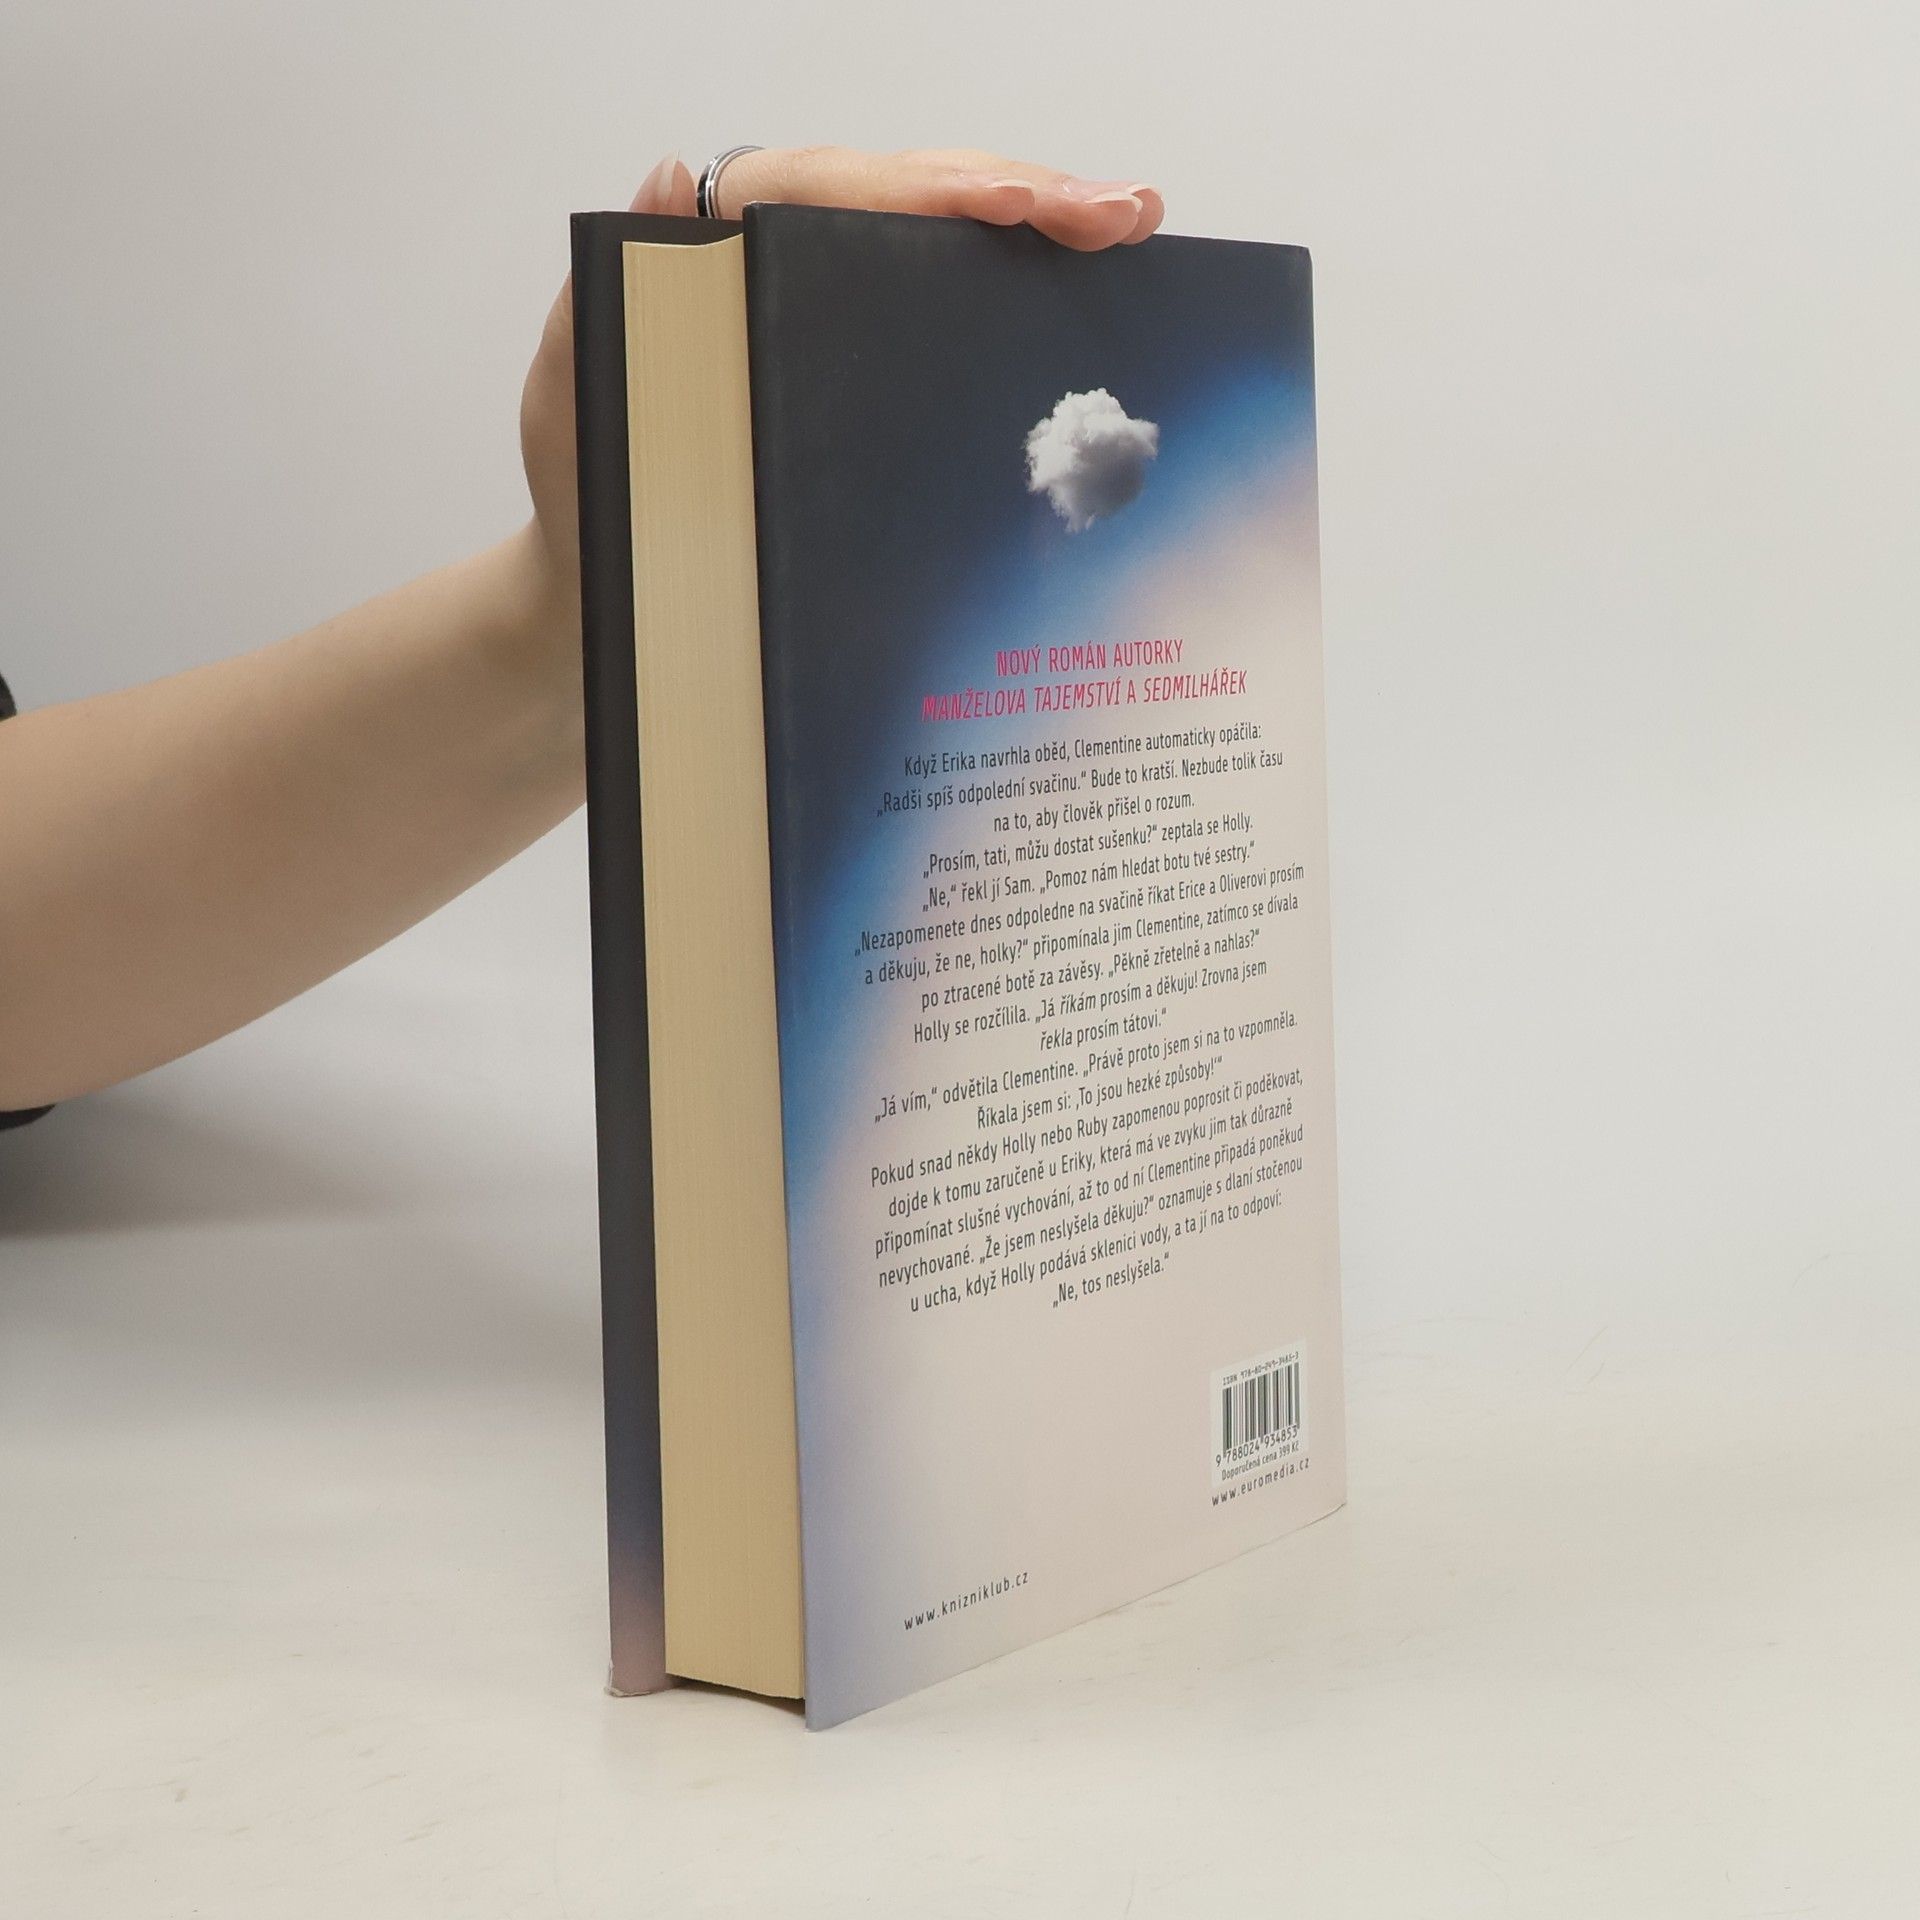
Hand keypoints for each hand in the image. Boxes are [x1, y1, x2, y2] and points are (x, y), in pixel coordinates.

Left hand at [518, 146, 1165, 611]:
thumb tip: (676, 176)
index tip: (1016, 206)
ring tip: (1131, 225)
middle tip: (1123, 214)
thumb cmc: (592, 510)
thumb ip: (606, 297)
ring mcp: (834, 317)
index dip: (933, 190)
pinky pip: (950, 308)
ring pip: (948, 243)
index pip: (840, 193)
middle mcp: (785, 267)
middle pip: (916, 198)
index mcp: (723, 256)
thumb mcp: (577, 401)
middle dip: (1027, 195)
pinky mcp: (866, 373)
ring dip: (1045, 225)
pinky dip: (1024, 291)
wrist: (615, 607)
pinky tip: (1095, 285)